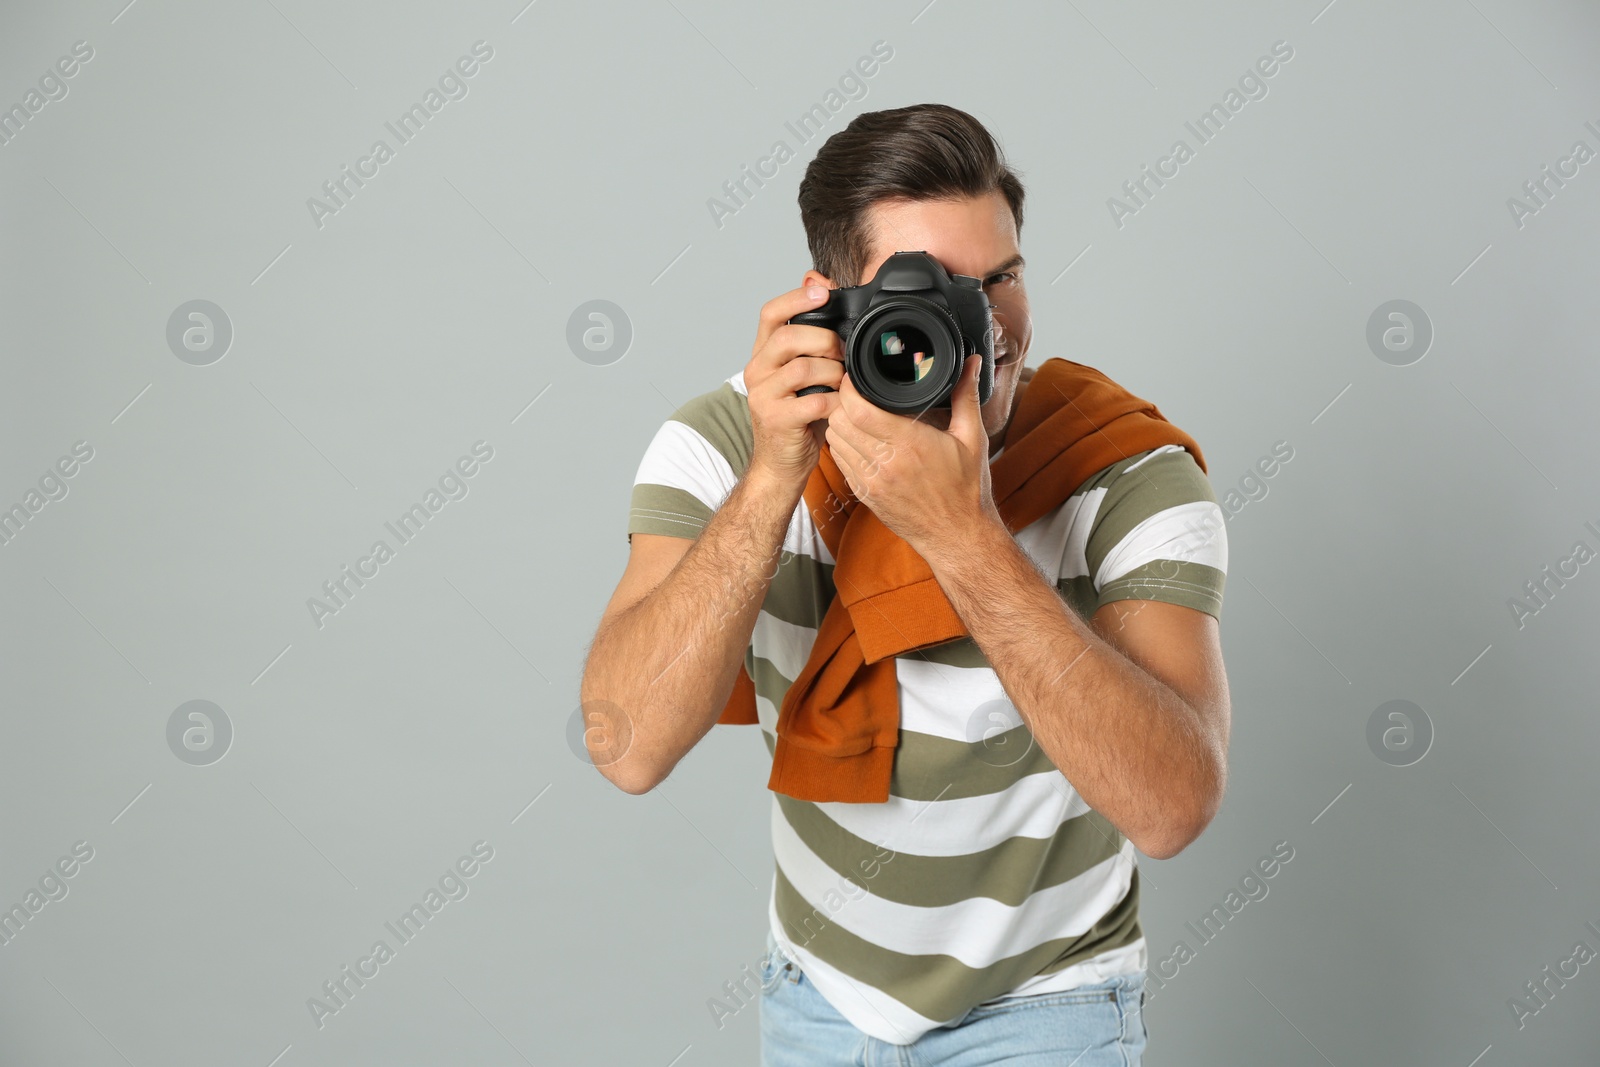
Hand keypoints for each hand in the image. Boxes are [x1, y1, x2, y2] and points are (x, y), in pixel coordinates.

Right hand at [743, 285, 843, 485]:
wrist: (780, 464)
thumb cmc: (797, 417)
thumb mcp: (801, 375)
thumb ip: (810, 343)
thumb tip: (827, 296)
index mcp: (763, 354)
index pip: (771, 313)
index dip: (797, 298)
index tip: (824, 292)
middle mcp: (756, 370)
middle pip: (789, 336)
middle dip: (825, 341)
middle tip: (843, 355)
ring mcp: (762, 395)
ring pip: (804, 368)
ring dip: (833, 373)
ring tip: (841, 384)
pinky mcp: (776, 419)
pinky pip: (814, 400)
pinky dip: (834, 401)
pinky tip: (839, 406)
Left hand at [824, 353, 1001, 552]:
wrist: (957, 535)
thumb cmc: (967, 488)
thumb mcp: (972, 438)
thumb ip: (966, 395)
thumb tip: (972, 362)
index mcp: (910, 444)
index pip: (859, 409)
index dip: (849, 387)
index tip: (854, 376)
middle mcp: (885, 463)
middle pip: (840, 421)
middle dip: (841, 401)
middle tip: (853, 392)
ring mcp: (871, 481)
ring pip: (835, 440)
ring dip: (839, 423)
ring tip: (852, 412)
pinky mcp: (865, 495)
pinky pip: (840, 461)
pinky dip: (842, 445)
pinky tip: (856, 438)